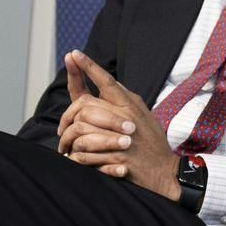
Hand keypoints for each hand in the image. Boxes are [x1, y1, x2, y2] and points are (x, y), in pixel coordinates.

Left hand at [57, 50, 179, 200]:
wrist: (163, 172)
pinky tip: (72, 159)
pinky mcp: (115, 156)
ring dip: (68, 140)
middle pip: (85, 105)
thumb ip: (126, 99)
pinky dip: (75, 158)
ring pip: (80, 129)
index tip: (73, 53)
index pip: (107, 81)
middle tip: (62, 129)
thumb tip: (109, 83)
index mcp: (130, 105)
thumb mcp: (143, 114)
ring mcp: (120, 137)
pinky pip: (83, 154)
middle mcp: (125, 117)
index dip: (89, 66)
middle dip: (67, 116)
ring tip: (65, 147)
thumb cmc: (152, 143)